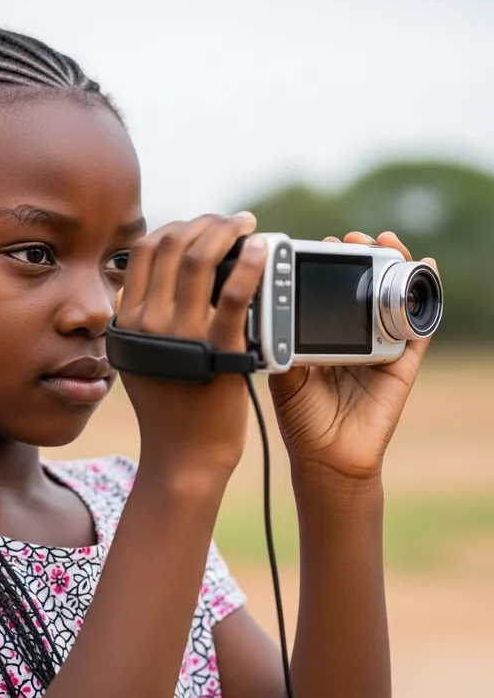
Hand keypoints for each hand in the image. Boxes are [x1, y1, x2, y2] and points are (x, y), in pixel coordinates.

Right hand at [116, 212, 265, 479]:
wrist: (184, 455)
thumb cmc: (170, 405)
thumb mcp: (141, 356)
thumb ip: (144, 318)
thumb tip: (158, 274)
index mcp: (128, 320)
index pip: (144, 251)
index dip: (175, 227)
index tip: (200, 226)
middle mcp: (147, 322)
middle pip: (172, 245)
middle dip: (206, 223)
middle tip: (232, 223)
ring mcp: (181, 335)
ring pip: (199, 260)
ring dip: (227, 232)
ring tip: (249, 227)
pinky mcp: (217, 349)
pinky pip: (233, 296)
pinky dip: (249, 265)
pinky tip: (263, 248)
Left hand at [268, 231, 438, 481]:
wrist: (326, 458)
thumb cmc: (301, 420)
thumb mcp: (285, 378)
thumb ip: (283, 346)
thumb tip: (269, 311)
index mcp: (320, 336)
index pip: (325, 292)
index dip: (325, 267)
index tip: (319, 244)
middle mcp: (350, 336)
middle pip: (360, 286)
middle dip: (359, 257)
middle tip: (351, 238)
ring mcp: (379, 346)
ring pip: (391, 297)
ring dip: (393, 265)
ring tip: (385, 243)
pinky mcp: (403, 362)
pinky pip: (418, 324)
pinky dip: (425, 295)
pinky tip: (426, 267)